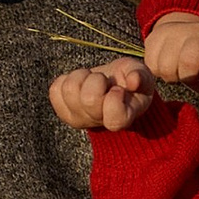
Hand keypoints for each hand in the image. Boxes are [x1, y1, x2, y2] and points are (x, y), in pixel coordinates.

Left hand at [49, 56, 176, 134]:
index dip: (115, 99)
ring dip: (82, 77)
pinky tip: (80, 83)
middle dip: (97, 80)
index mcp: (123, 118)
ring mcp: (78, 118)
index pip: (115, 119)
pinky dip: (67, 78)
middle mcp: (98, 123)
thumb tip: (133, 80)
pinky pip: (56, 89)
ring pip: (70, 89)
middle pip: (89, 100)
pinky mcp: (62, 110)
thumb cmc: (128, 80)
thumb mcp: (143, 76)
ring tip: (92, 80)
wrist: (111, 84)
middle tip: (103, 81)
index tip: (118, 88)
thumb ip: (141, 76)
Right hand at [142, 9, 198, 101]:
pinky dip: (156, 70)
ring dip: (171, 75)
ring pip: (166, 67)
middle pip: (188, 64)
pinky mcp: (155, 36)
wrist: (185, 30)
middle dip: (187, 77)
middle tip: (190, 75)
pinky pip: (151, 64)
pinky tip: (165, 64)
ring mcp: (174, 32)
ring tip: (178, 69)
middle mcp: (197, 35)